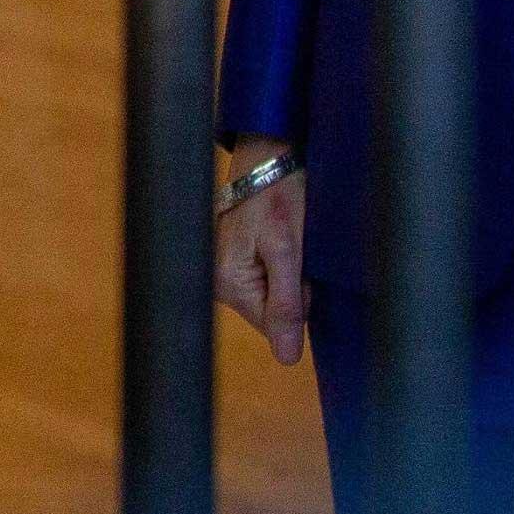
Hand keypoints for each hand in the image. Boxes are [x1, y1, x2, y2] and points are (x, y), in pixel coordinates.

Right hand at [212, 142, 305, 365]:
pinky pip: (261, 278)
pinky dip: (276, 263)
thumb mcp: (290, 248)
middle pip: (270, 310)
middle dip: (290, 285)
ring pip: (269, 294)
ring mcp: (219, 270)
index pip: (275, 324)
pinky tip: (276, 239)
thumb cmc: (279, 193)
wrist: (268, 153)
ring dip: (285, 273)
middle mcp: (215, 283)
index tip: (298, 263)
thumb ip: (287, 304)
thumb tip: (287, 360)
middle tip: (293, 246)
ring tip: (284, 237)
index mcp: (226, 284)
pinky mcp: (227, 258)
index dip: (298, 298)